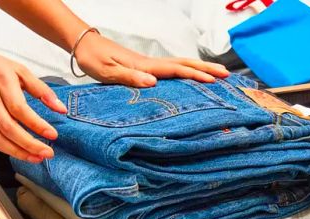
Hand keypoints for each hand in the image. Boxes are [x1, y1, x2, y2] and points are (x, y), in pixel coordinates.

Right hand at [0, 46, 65, 162]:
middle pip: (10, 128)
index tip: (53, 134)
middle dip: (30, 144)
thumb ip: (40, 89)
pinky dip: (7, 150)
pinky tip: (22, 154)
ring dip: (19, 152)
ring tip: (37, 158)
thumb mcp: (17, 68)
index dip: (37, 124)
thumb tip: (60, 107)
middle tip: (48, 153)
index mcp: (2, 85)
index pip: (20, 110)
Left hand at [74, 32, 229, 86]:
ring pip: (180, 65)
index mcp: (145, 66)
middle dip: (206, 69)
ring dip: (200, 69)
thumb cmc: (92, 58)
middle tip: (226, 75)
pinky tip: (192, 78)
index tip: (213, 80)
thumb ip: (129, 77)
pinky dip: (186, 72)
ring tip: (217, 75)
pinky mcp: (144, 68)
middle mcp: (150, 64)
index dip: (195, 75)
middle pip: (184, 64)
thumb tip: (153, 82)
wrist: (82, 44)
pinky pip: (172, 70)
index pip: (176, 70)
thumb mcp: (106, 71)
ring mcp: (149, 65)